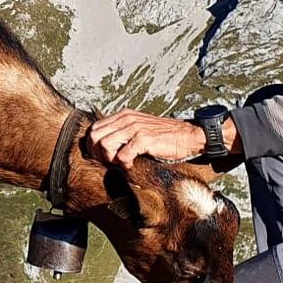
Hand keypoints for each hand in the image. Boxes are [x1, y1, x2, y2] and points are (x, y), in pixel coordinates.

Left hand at [88, 110, 205, 169]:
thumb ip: (123, 132)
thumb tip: (103, 147)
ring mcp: (135, 128)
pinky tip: (132, 166)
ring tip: (121, 164)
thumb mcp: (140, 128)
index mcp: (124, 115)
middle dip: (97, 153)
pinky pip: (122, 156)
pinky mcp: (144, 139)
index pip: (94, 128)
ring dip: (109, 159)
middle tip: (109, 162)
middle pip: (94, 136)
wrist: (188, 136)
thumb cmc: (165, 136)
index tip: (102, 157)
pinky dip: (124, 165)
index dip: (93, 145)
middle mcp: (127, 119)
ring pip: (104, 145)